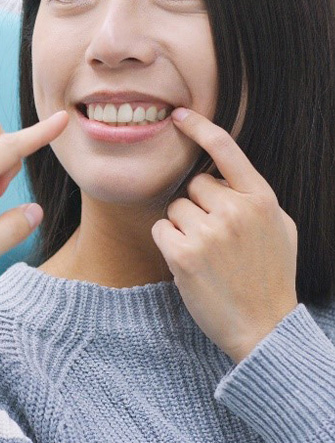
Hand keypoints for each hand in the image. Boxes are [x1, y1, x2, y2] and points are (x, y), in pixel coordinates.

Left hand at [151, 108, 297, 362]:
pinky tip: (189, 262)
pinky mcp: (183, 254)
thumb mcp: (280, 229)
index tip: (179, 115)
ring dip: (183, 226)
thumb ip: (255, 198)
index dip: (200, 127)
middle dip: (198, 206)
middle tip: (214, 237)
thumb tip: (226, 176)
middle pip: (193, 186)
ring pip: (174, 208)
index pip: (226, 150)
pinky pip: (161, 229)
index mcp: (261, 199)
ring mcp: (209, 232)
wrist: (264, 327)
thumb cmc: (271, 276)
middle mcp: (236, 210)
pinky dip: (169, 242)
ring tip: (206, 254)